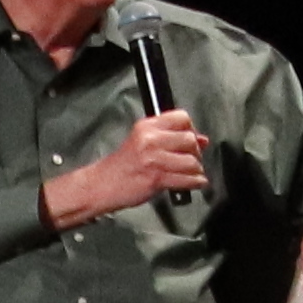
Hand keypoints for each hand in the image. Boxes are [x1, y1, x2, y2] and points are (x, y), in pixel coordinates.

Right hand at [47, 109, 212, 223]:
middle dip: (196, 152)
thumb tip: (202, 139)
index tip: (192, 139)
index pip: (181, 117)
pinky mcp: (156, 178)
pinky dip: (196, 182)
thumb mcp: (143, 143)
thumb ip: (171, 138)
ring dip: (197, 170)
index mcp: (147, 126)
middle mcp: (151, 139)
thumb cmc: (122, 166)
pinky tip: (196, 182)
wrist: (101, 185)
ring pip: (191, 161)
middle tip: (192, 159)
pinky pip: (187, 179)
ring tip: (192, 173)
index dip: (191, 129)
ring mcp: (154, 159)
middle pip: (189, 139)